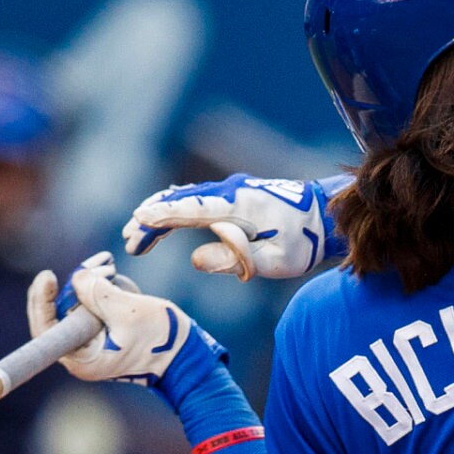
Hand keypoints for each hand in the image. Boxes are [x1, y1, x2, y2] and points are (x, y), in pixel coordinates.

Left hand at [29, 253, 190, 383]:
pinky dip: (102, 291)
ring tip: (113, 271)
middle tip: (100, 264)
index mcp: (83, 359)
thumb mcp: (130, 312)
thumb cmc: (163, 342)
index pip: (46, 328)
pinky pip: (92, 306)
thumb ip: (98, 293)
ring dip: (93, 284)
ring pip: (78, 305)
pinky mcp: (102, 334)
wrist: (188, 357)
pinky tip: (116, 281)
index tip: (49, 276)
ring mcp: (92, 344)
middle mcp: (81, 354)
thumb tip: (76, 277)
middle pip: (62, 311)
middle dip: (78, 284)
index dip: (41, 300)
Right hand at [122, 176, 341, 281]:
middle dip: (151, 218)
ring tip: (138, 234)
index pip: (190, 208)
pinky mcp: (235, 195)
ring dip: (160, 213)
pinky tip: (163, 219)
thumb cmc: (302, 243)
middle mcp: (230, 192)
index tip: (137, 221)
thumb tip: (195, 259)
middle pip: (180, 200)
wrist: (325, 217)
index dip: (161, 215)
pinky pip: (197, 199)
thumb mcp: (272, 263)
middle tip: (129, 239)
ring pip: (186, 197)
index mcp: (238, 207)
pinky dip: (176, 209)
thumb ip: (233, 261)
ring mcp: (232, 190)